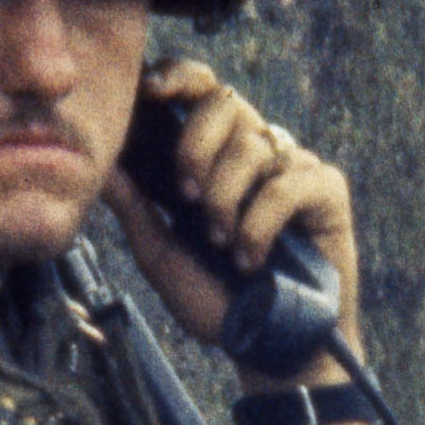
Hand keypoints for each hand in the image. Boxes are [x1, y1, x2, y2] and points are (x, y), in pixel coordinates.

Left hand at [116, 60, 361, 361]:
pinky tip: (253, 258)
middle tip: (187, 198)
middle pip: (224, 101)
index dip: (178, 77)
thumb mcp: (160, 254)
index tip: (151, 91)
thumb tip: (99, 161)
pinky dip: (260, 224)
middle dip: (195, 146)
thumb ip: (132, 206)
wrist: (264, 347)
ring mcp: (292, 166)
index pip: (198, 89)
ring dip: (225, 200)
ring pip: (252, 144)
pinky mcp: (325, 189)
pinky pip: (286, 183)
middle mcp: (254, 150)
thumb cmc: (216, 301)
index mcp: (213, 154)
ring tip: (222, 244)